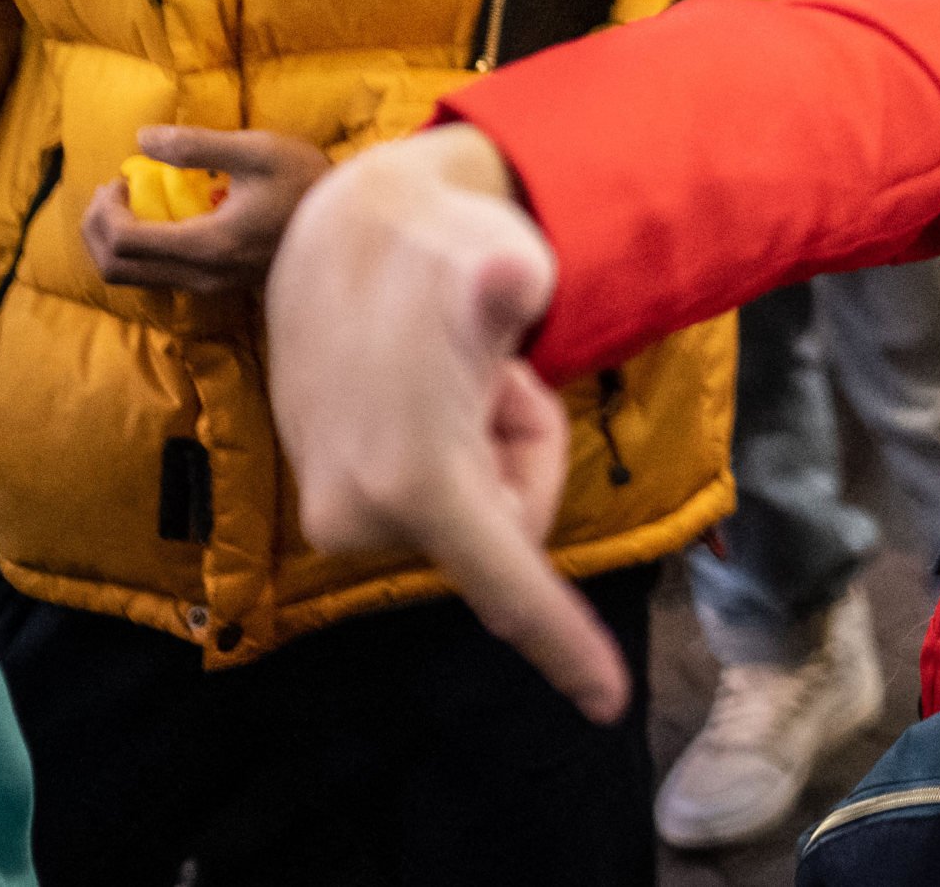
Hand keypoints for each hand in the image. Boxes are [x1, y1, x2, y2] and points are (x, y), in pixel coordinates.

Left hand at [80, 127, 330, 292]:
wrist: (350, 223)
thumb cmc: (308, 183)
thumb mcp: (258, 150)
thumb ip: (196, 146)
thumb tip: (142, 139)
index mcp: (206, 245)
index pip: (123, 242)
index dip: (105, 210)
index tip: (123, 177)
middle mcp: (200, 275)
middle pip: (114, 268)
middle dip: (97, 228)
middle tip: (113, 191)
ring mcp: (207, 285)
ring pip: (129, 278)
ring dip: (113, 241)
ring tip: (129, 203)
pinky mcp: (214, 284)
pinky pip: (153, 276)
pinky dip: (136, 250)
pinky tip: (158, 217)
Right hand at [265, 126, 630, 721]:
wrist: (341, 237)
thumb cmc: (439, 249)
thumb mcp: (491, 260)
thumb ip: (504, 285)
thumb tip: (513, 275)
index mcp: (417, 483)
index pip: (508, 582)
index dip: (563, 644)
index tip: (607, 702)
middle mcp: (364, 519)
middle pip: (512, 529)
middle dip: (523, 450)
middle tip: (491, 371)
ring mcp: (342, 519)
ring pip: (478, 511)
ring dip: (487, 443)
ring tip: (452, 370)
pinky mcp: (332, 508)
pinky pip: (446, 504)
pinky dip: (462, 453)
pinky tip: (429, 391)